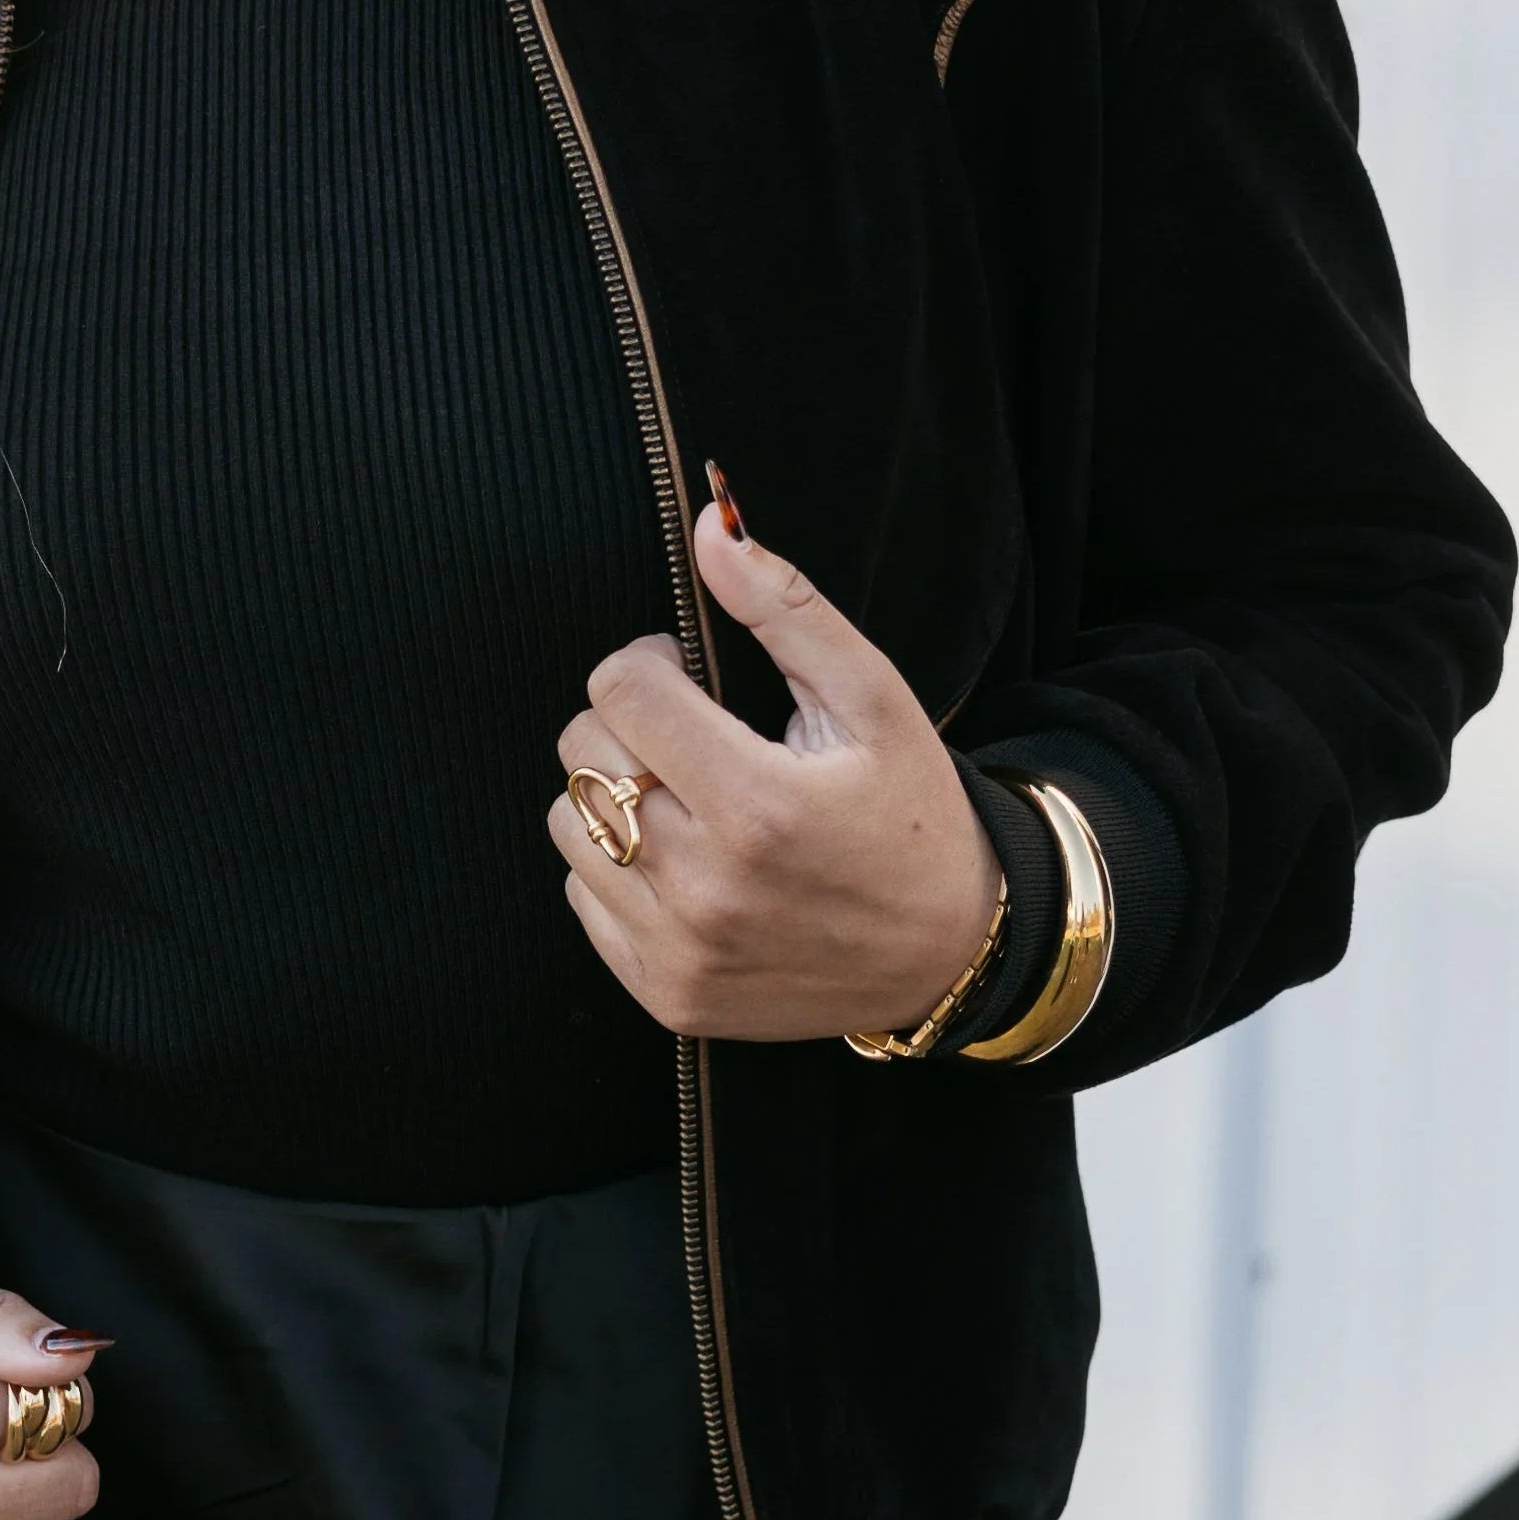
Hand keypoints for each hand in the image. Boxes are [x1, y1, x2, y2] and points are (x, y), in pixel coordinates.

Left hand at [548, 499, 1004, 1044]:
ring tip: (690, 800)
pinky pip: (582, 897)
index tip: (688, 677)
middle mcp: (706, 885)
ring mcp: (678, 948)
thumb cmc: (912, 815)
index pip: (619, 687)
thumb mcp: (872, 698)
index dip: (650, 662)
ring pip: (570, 822)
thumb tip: (712, 528)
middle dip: (630, 724)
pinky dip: (618, 869)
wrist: (948, 954)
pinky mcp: (664, 991)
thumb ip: (786, 608)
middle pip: (583, 751)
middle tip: (696, 737)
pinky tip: (688, 864)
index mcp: (757, 804)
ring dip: (614, 794)